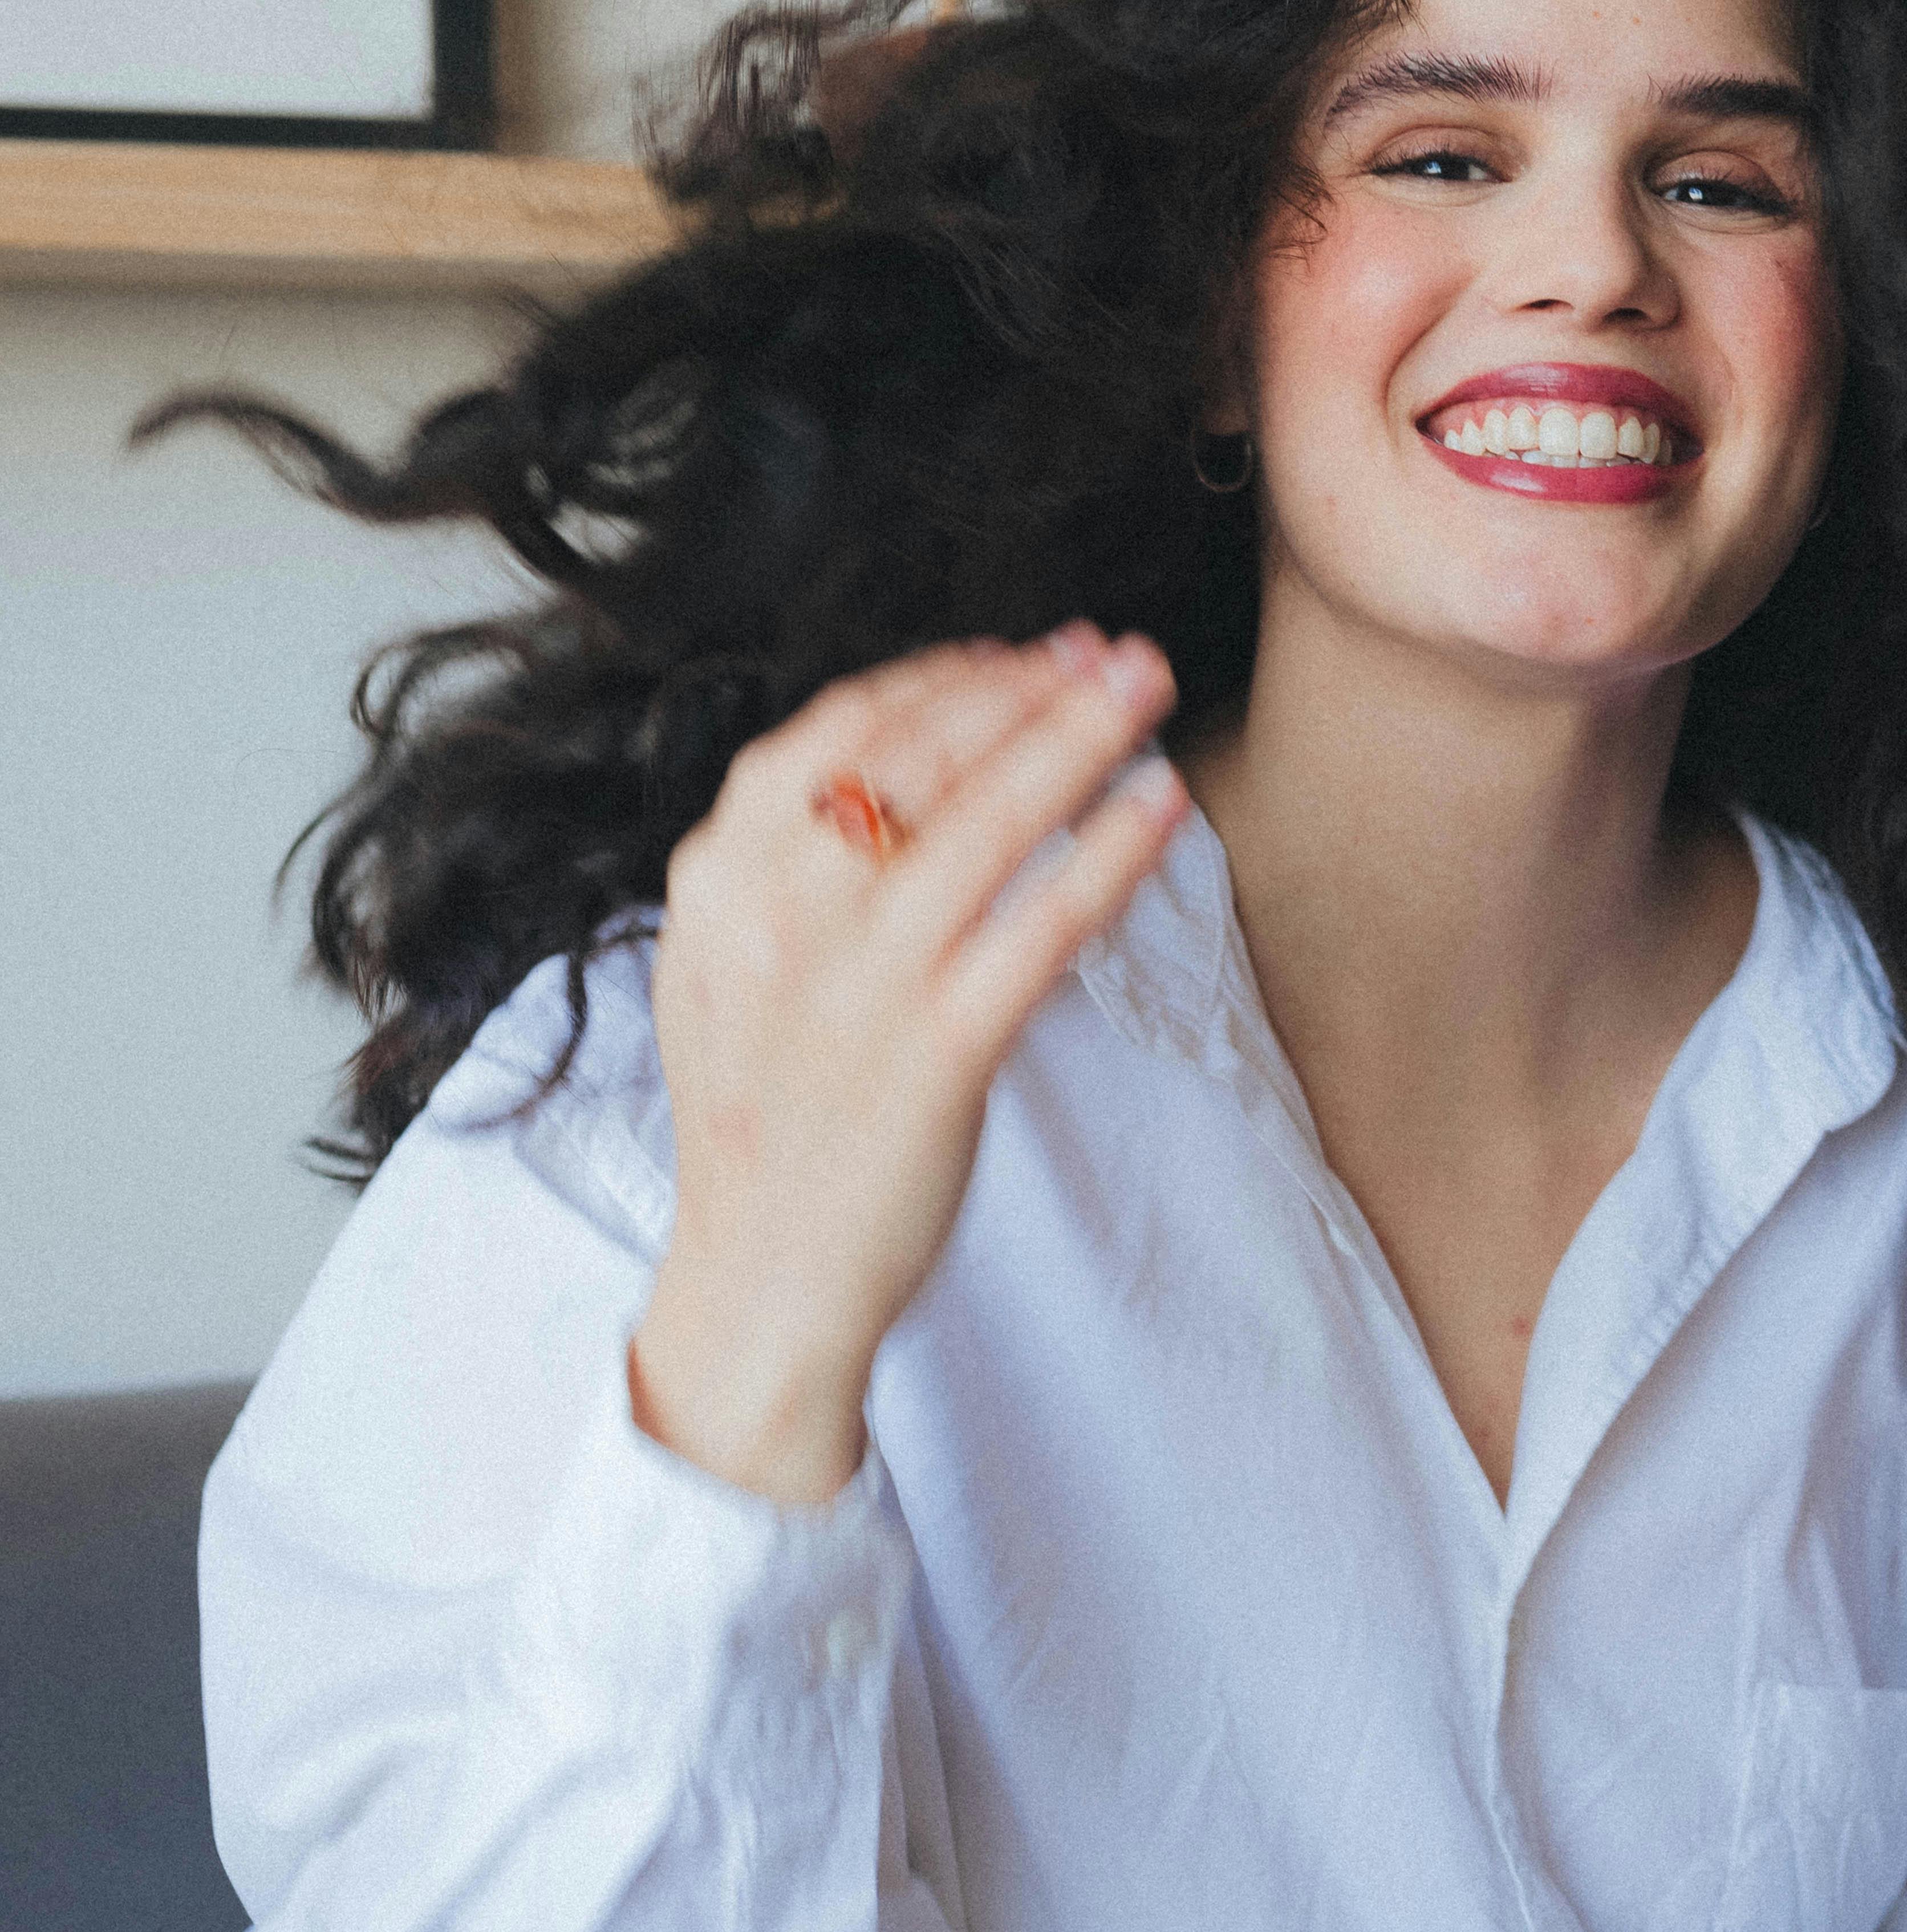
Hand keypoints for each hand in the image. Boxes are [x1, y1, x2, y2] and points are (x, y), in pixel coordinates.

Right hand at [633, 623, 1185, 1504]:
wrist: (759, 1283)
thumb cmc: (763, 1118)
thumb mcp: (724, 965)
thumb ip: (779, 864)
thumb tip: (887, 758)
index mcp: (721, 879)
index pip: (838, 730)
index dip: (940, 679)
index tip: (1015, 656)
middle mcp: (782, 913)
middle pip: (920, 754)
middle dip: (1026, 684)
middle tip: (1108, 648)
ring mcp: (859, 984)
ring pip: (985, 821)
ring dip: (1079, 736)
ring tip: (1147, 688)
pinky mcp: (935, 1055)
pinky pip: (1037, 930)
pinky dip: (1106, 859)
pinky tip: (1161, 810)